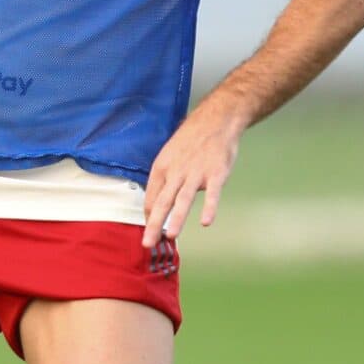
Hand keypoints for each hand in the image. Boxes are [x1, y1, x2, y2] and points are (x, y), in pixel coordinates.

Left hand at [141, 103, 245, 246]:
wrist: (215, 120)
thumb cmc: (191, 141)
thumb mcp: (169, 156)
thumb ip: (162, 181)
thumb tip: (153, 208)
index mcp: (162, 167)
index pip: (152, 197)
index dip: (150, 217)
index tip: (150, 233)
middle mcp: (176, 171)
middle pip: (163, 201)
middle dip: (154, 224)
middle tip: (147, 244)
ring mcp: (196, 173)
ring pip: (184, 199)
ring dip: (177, 218)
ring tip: (170, 236)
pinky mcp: (216, 173)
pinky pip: (212, 193)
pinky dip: (209, 207)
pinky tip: (205, 222)